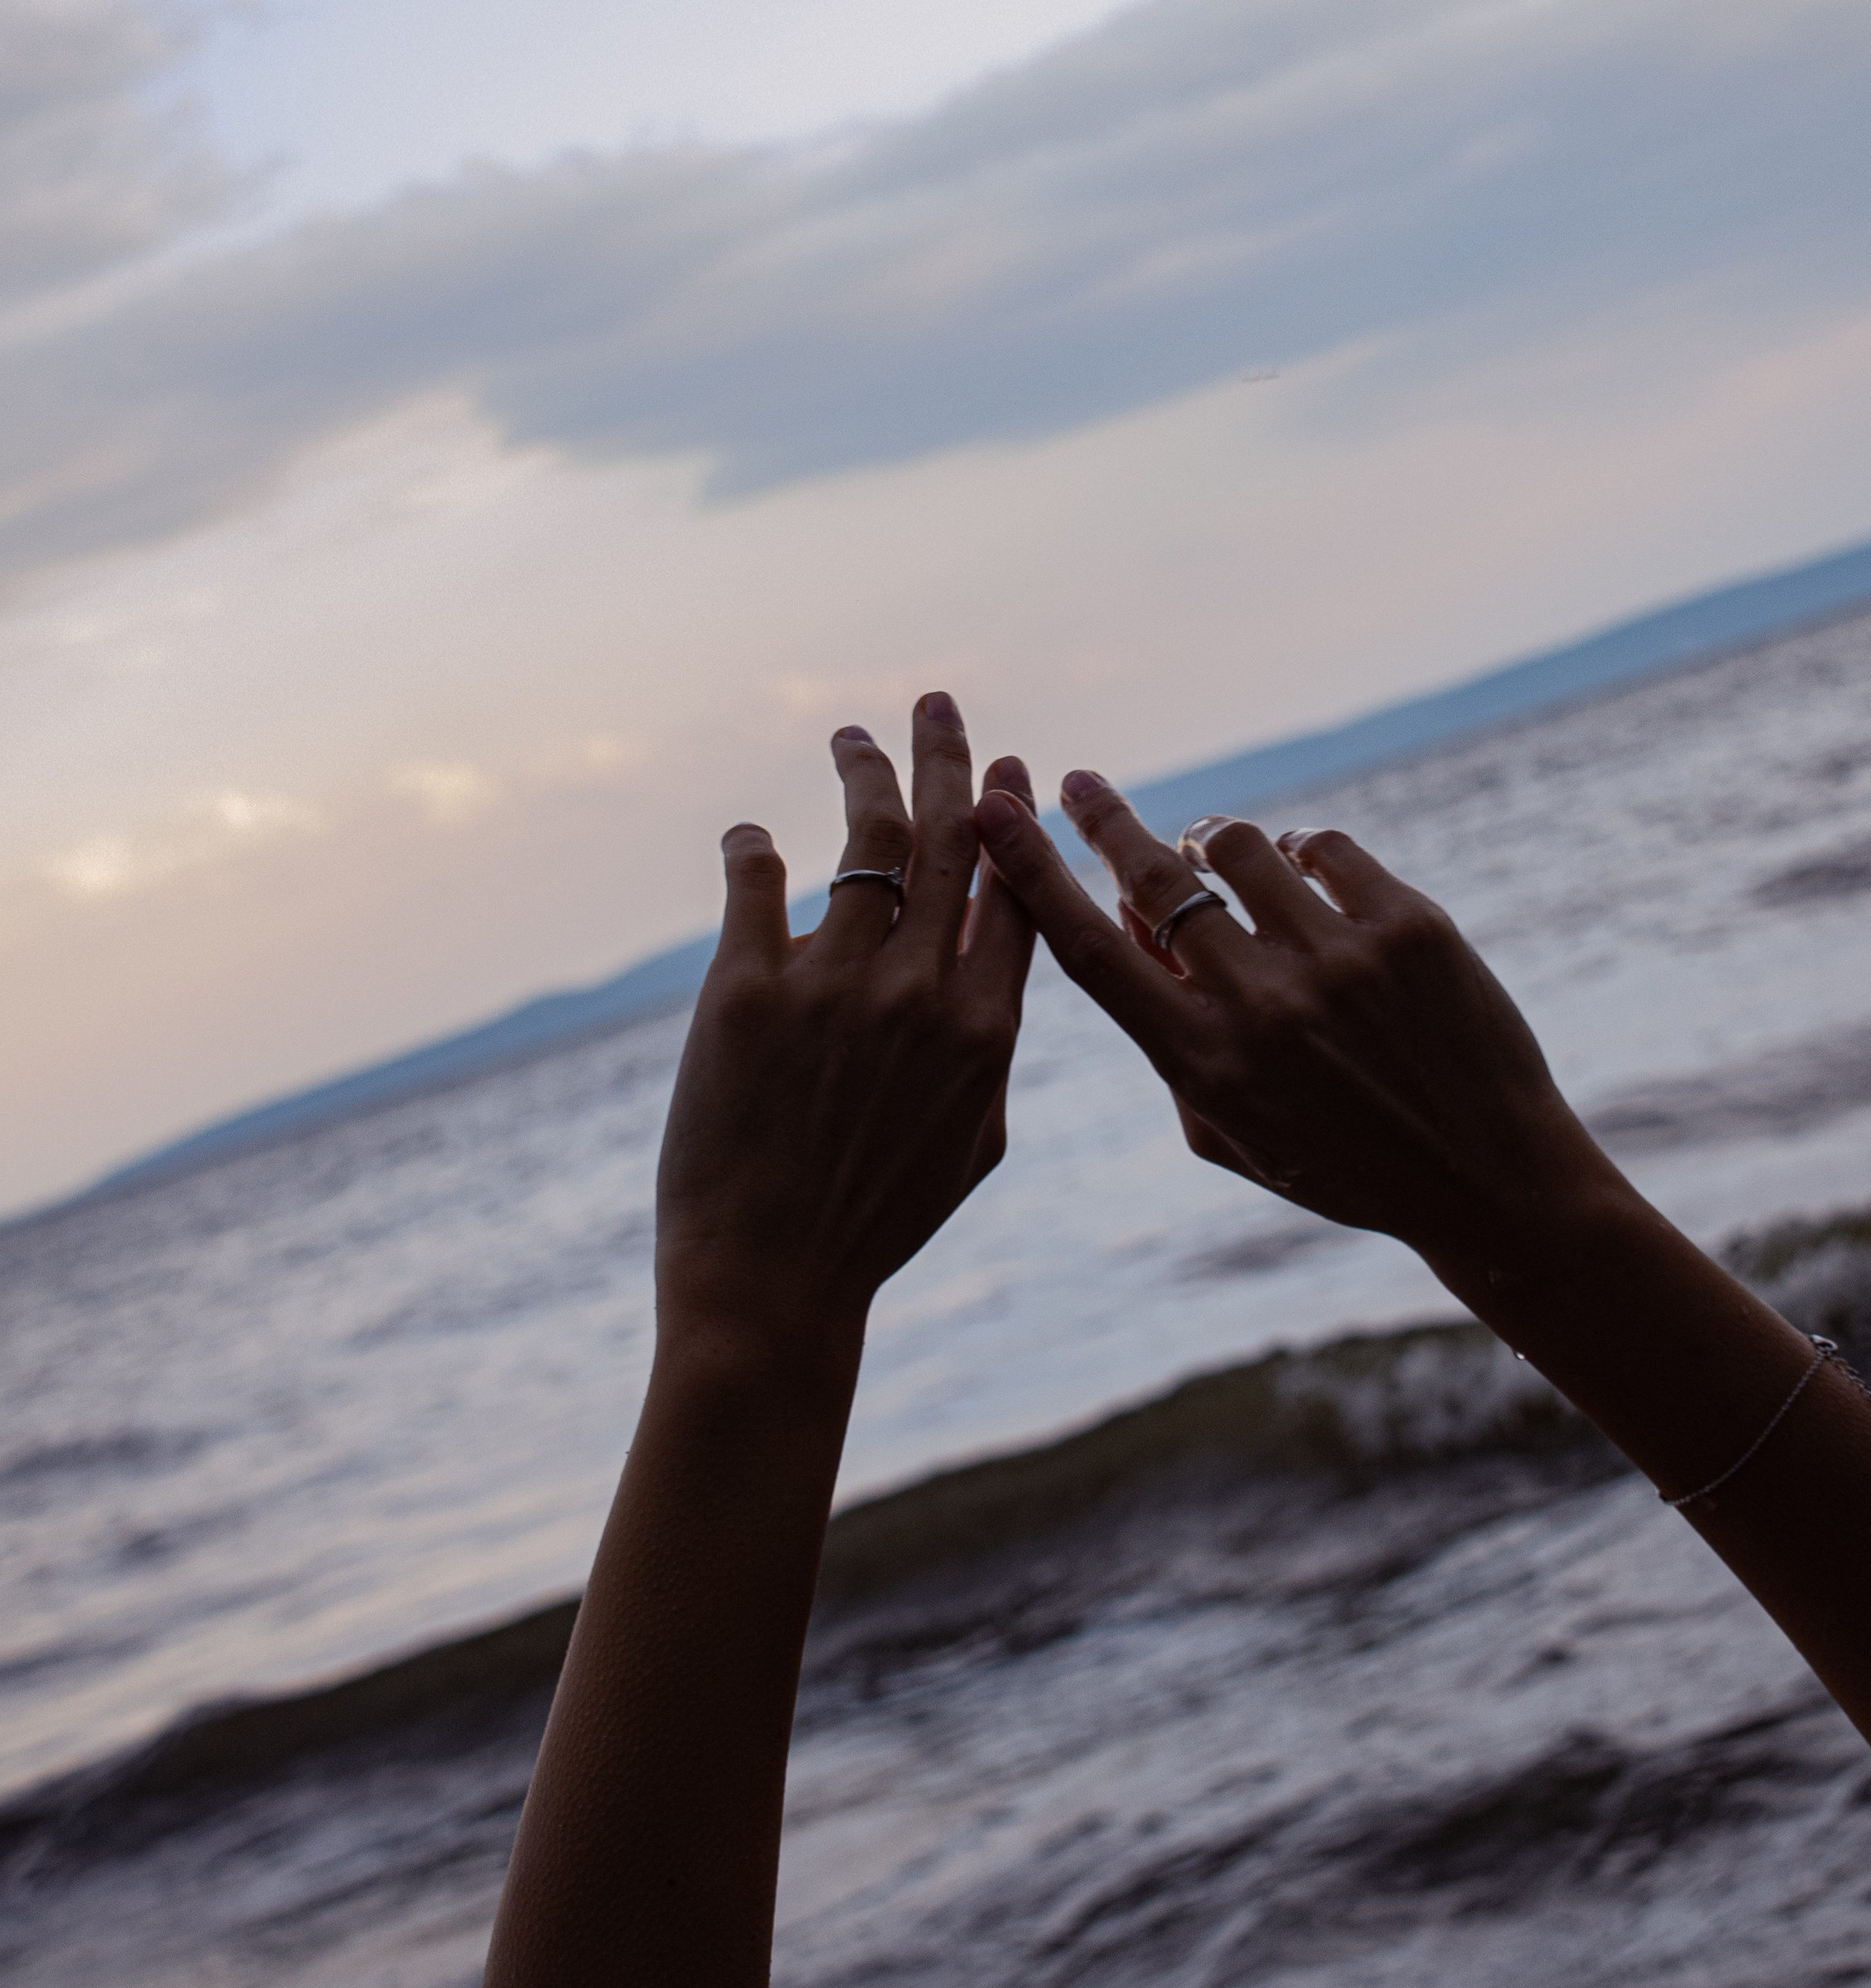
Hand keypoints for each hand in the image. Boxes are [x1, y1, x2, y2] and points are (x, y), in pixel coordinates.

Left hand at [656, 696, 1035, 1368]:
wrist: (772, 1284)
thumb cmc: (877, 1220)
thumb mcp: (972, 1138)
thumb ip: (989, 1040)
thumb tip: (991, 949)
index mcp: (984, 1028)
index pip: (1011, 888)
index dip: (1007, 817)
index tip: (1004, 767)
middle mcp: (915, 992)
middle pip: (946, 839)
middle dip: (947, 756)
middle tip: (936, 703)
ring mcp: (830, 987)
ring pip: (861, 840)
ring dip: (860, 773)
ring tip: (850, 737)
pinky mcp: (743, 993)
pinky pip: (755, 879)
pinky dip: (753, 845)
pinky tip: (751, 833)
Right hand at [974, 771, 1614, 1263]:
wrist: (1488, 1181)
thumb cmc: (1340, 1162)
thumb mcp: (1231, 1127)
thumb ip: (1168, 1035)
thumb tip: (1134, 917)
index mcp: (1206, 1064)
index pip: (1093, 951)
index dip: (1033, 874)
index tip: (995, 814)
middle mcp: (1265, 1005)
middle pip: (1157, 879)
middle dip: (1102, 820)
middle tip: (1076, 783)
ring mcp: (1341, 960)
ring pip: (1242, 847)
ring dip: (1210, 837)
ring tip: (1209, 846)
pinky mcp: (1411, 927)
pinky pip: (1325, 847)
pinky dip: (1297, 847)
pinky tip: (1294, 865)